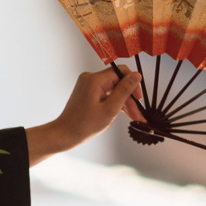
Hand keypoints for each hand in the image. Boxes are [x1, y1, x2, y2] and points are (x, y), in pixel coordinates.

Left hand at [26, 65, 142, 165]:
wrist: (66, 133)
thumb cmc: (86, 124)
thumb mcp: (110, 108)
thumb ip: (125, 90)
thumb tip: (137, 74)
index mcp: (94, 79)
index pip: (120, 72)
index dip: (132, 84)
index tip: (139, 99)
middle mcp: (90, 78)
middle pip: (117, 82)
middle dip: (129, 98)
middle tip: (138, 115)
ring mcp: (88, 84)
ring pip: (113, 89)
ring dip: (123, 102)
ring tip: (134, 118)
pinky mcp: (87, 91)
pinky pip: (106, 93)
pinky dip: (114, 102)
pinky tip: (124, 113)